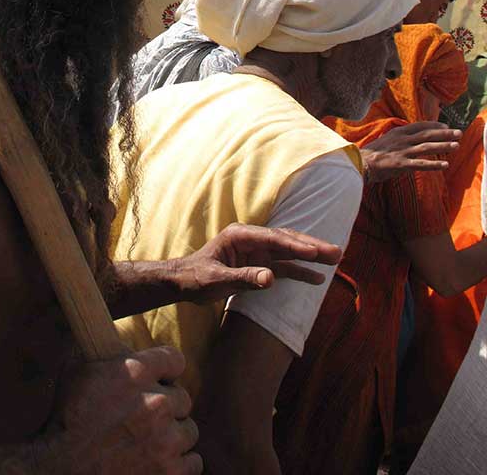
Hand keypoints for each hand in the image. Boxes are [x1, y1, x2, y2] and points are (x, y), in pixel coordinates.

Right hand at [35, 346, 200, 474]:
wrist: (59, 469)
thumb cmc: (65, 418)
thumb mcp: (78, 369)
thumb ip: (106, 352)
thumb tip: (115, 334)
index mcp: (136, 372)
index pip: (175, 359)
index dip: (167, 370)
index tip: (162, 378)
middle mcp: (157, 403)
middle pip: (184, 398)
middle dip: (167, 406)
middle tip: (149, 416)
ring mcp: (166, 440)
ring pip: (189, 431)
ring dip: (174, 436)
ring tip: (152, 441)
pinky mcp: (169, 472)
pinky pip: (193, 463)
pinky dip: (179, 464)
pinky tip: (160, 461)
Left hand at [176, 224, 342, 303]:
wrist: (183, 283)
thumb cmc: (195, 278)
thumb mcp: (216, 280)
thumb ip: (243, 279)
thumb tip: (271, 279)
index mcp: (239, 236)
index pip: (273, 239)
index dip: (295, 246)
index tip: (316, 253)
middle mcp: (251, 240)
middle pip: (286, 241)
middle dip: (311, 246)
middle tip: (337, 252)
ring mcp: (256, 252)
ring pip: (289, 252)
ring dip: (311, 256)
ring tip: (336, 259)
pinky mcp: (258, 265)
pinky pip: (283, 267)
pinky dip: (300, 271)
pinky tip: (317, 278)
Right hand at [361, 122, 461, 184]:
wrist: (358, 162)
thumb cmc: (372, 153)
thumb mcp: (386, 140)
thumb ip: (399, 139)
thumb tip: (410, 140)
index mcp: (398, 132)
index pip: (420, 125)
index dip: (434, 125)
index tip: (446, 125)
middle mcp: (402, 139)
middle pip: (427, 134)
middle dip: (444, 133)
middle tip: (459, 132)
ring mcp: (402, 151)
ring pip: (426, 147)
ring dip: (442, 146)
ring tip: (456, 146)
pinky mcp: (401, 164)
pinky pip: (420, 164)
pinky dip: (434, 164)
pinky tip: (445, 165)